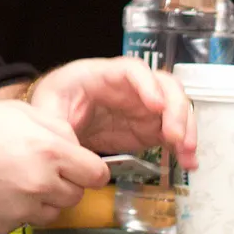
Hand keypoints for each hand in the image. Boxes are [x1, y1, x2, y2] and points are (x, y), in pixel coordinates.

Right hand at [0, 101, 107, 233]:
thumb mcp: (18, 112)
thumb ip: (56, 128)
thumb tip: (77, 147)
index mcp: (49, 151)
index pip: (96, 174)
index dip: (88, 170)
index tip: (79, 169)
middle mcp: (40, 184)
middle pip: (75, 196)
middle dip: (62, 184)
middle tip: (34, 169)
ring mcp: (21, 211)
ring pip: (50, 213)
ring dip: (39, 201)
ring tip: (9, 180)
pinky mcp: (3, 229)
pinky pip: (20, 224)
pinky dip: (11, 212)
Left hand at [28, 57, 197, 170]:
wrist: (59, 117)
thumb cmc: (53, 104)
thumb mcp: (46, 111)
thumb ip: (57, 126)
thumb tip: (71, 153)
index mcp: (102, 75)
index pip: (131, 70)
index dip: (147, 84)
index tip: (155, 105)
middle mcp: (130, 86)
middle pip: (164, 85)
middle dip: (175, 109)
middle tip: (176, 137)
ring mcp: (143, 106)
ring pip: (175, 107)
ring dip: (186, 129)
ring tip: (187, 154)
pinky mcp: (149, 127)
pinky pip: (173, 132)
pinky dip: (183, 147)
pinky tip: (187, 163)